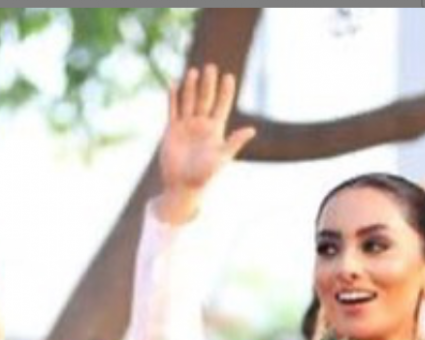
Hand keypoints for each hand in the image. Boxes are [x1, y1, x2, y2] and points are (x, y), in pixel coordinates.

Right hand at [156, 64, 256, 224]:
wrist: (182, 187)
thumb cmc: (204, 176)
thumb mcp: (221, 158)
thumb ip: (234, 142)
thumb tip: (252, 129)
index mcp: (215, 131)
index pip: (222, 106)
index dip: (226, 93)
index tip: (229, 77)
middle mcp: (201, 125)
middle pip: (206, 99)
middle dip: (208, 84)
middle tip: (211, 67)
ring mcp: (186, 126)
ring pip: (189, 101)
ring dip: (191, 87)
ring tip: (194, 72)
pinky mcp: (172, 130)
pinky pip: (173, 110)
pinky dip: (172, 98)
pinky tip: (173, 84)